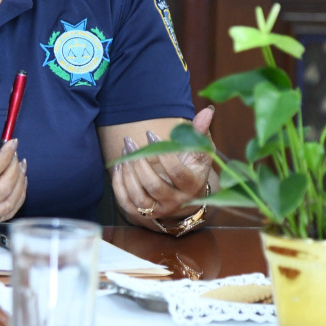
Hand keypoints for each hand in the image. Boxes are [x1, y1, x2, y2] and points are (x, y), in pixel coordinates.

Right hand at [0, 140, 26, 225]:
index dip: (5, 156)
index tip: (12, 142)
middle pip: (3, 189)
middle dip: (14, 168)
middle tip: (15, 153)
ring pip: (9, 204)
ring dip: (19, 184)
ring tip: (20, 166)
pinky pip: (5, 213)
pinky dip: (17, 199)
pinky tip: (18, 184)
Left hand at [112, 108, 214, 224]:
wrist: (186, 197)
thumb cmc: (192, 168)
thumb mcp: (199, 151)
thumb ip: (201, 132)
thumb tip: (207, 111)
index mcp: (192, 186)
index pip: (176, 173)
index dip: (162, 153)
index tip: (150, 133)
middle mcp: (176, 202)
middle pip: (154, 186)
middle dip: (139, 162)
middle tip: (130, 141)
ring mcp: (159, 210)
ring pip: (139, 197)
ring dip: (128, 172)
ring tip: (124, 150)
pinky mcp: (143, 214)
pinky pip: (126, 203)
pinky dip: (119, 184)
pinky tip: (119, 166)